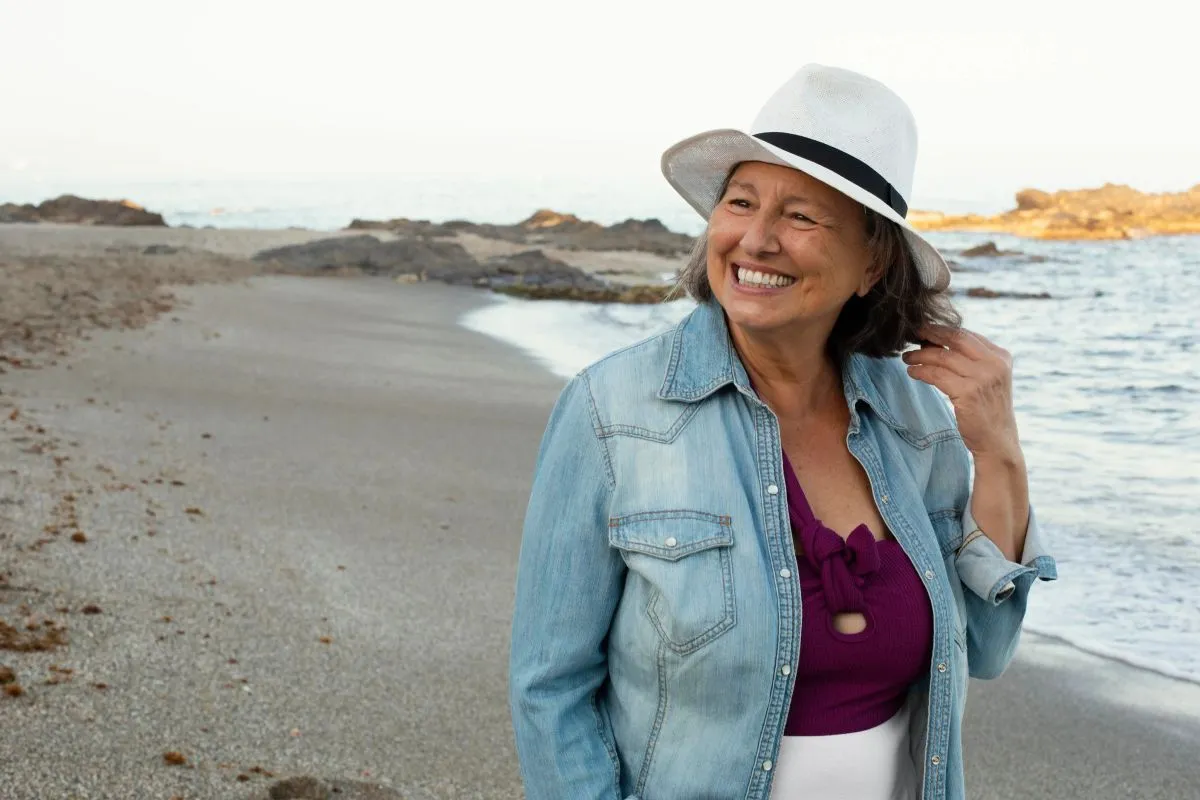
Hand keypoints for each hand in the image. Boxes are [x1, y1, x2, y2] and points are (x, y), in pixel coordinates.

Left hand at [901, 325, 1021, 459]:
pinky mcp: (968, 393)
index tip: (924, 330)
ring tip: (907, 357)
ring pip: (943, 357)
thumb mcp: (986, 379)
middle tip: (912, 334)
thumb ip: (970, 360)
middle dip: (930, 334)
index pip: (967, 334)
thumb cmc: (987, 410)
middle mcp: (994, 364)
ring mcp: (982, 378)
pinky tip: (912, 372)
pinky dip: (921, 371)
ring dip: (920, 355)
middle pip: (955, 339)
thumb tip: (935, 342)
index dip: (942, 330)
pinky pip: (937, 375)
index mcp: (1000, 357)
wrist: (997, 441)